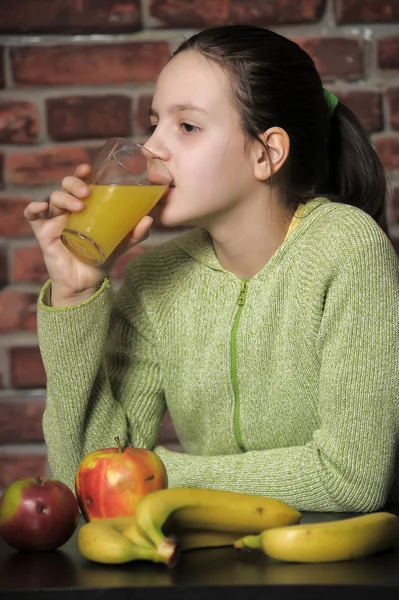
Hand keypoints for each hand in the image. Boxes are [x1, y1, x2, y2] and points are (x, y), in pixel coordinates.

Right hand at [24, 164, 152, 306]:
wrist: (86, 283)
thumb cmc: (101, 258)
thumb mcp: (121, 244)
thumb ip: (135, 233)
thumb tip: (149, 219)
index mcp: (86, 207)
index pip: (82, 182)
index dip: (82, 173)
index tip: (88, 169)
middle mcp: (69, 210)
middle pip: (66, 186)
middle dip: (74, 183)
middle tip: (87, 192)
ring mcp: (55, 220)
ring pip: (54, 198)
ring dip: (65, 198)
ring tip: (79, 207)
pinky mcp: (44, 233)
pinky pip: (32, 216)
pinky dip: (33, 208)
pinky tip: (41, 206)